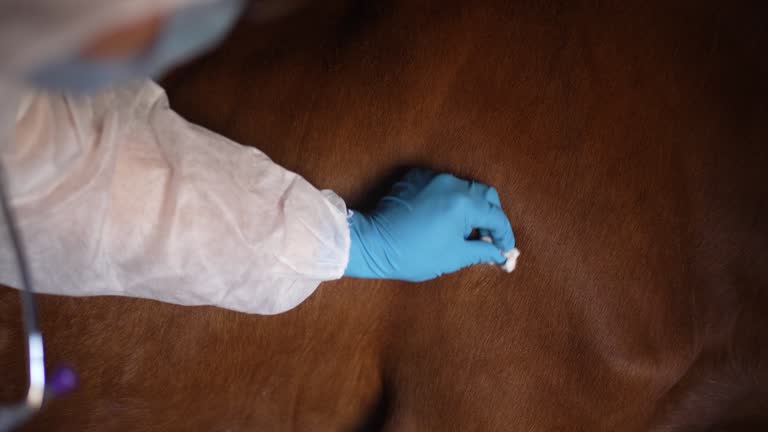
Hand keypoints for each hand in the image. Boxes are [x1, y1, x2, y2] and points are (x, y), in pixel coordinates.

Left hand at [344, 168, 514, 280]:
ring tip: (464, 230)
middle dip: (490, 216)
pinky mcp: (415, 176)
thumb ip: (482, 251)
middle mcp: (451, 183)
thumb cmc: (412, 254)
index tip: (505, 250)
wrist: (372, 243)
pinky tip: (443, 217)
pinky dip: (449, 199)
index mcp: (464, 203)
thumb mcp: (453, 257)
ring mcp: (432, 177)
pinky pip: (442, 184)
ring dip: (470, 206)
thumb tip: (500, 253)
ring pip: (464, 187)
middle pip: (485, 195)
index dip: (504, 236)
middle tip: (486, 238)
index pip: (496, 216)